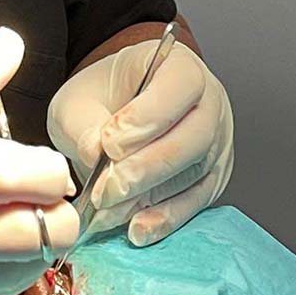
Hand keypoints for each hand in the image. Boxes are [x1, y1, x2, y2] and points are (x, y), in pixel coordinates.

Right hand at [0, 28, 78, 294]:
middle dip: (60, 215)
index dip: (51, 172)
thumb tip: (12, 42)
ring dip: (37, 247)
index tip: (53, 167)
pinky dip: (3, 274)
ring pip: (16, 270)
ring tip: (26, 224)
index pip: (9, 173)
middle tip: (56, 199)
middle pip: (28, 231)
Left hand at [47, 39, 233, 245]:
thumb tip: (95, 155)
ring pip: (195, 172)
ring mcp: (217, 141)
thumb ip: (84, 123)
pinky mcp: (211, 177)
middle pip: (194, 136)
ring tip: (109, 210)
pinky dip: (166, 218)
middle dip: (147, 167)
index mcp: (179, 66)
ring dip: (150, 196)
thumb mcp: (78, 100)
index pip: (180, 86)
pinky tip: (137, 228)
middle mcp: (209, 101)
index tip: (109, 142)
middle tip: (107, 189)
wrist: (113, 110)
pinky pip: (196, 200)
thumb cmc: (102, 97)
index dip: (148, 116)